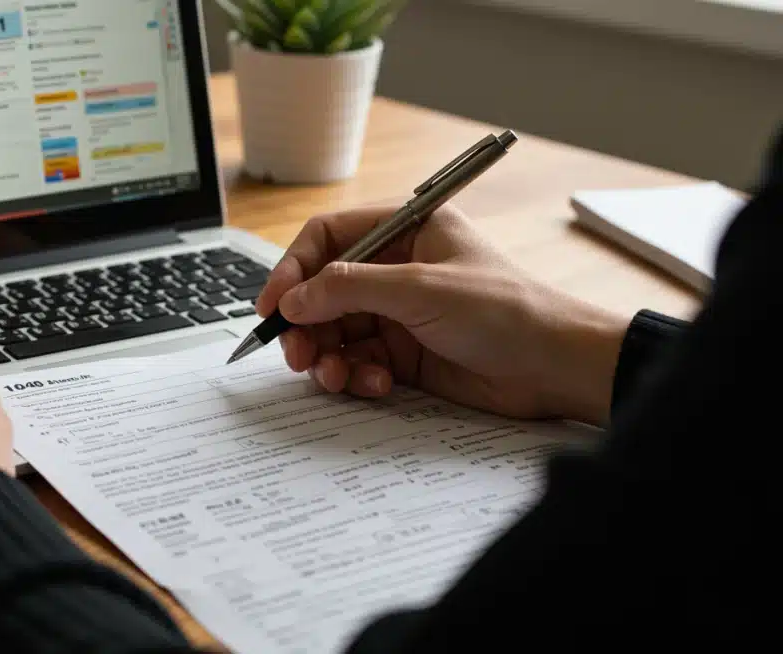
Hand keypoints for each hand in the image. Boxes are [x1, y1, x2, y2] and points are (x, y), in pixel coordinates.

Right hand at [256, 204, 630, 424]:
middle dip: (305, 324)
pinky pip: (358, 362)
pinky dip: (356, 376)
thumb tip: (292, 299)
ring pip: (335, 332)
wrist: (555, 368)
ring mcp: (399, 313)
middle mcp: (396, 269)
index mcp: (404, 230)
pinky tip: (374, 384)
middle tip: (296, 354)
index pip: (327, 238)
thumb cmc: (507, 311)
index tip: (272, 305)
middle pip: (323, 291)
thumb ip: (348, 288)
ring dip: (326, 357)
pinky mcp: (405, 354)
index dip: (293, 269)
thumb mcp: (420, 289)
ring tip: (334, 377)